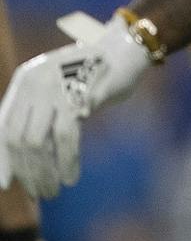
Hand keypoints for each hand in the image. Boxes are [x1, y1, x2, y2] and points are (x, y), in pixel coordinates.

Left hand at [0, 14, 153, 198]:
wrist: (128, 47)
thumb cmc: (98, 73)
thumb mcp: (62, 89)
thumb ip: (43, 113)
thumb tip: (27, 159)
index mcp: (25, 80)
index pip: (4, 126)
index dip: (4, 158)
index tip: (6, 184)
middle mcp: (33, 83)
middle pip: (17, 138)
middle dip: (26, 171)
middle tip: (38, 193)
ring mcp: (54, 88)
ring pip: (36, 142)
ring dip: (43, 172)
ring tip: (52, 191)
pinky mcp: (77, 95)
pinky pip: (65, 138)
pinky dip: (66, 161)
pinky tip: (71, 176)